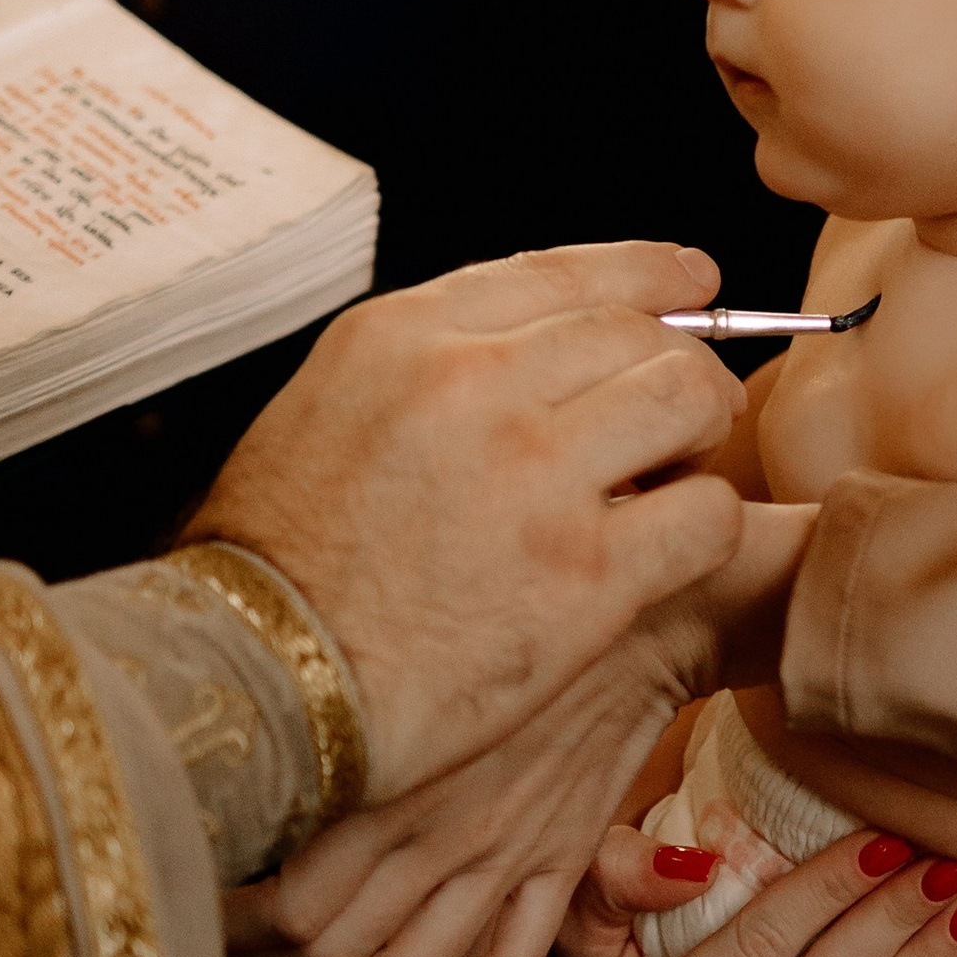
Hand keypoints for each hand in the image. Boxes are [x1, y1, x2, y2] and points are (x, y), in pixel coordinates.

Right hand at [186, 241, 745, 802]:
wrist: (251, 685)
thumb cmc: (271, 573)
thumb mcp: (322, 413)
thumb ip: (423, 370)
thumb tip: (526, 358)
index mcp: (402, 337)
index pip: (559, 271)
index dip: (645, 272)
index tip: (691, 280)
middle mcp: (474, 385)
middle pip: (636, 331)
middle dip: (680, 365)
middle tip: (686, 411)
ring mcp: (536, 476)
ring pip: (688, 399)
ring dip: (700, 434)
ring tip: (677, 476)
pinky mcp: (585, 575)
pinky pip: (705, 514)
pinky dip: (704, 526)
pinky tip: (672, 550)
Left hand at [223, 502, 821, 956]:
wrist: (653, 603)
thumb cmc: (514, 596)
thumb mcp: (408, 632)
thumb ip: (332, 694)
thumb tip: (224, 712)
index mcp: (391, 766)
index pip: (284, 892)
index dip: (222, 924)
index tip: (173, 908)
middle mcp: (440, 826)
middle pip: (324, 944)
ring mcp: (503, 855)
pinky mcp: (556, 864)